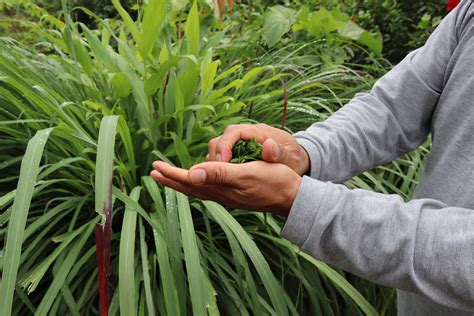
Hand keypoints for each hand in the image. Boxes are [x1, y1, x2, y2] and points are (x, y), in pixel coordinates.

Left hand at [150, 160, 301, 215]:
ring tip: (171, 176)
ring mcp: (229, 196)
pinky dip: (199, 184)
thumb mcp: (246, 174)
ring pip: (199, 189)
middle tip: (154, 173)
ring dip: (183, 182)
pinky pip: (210, 189)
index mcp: (221, 189)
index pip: (190, 181)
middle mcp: (221, 195)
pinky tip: (200, 182)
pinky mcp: (236, 194)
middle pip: (190, 188)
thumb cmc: (273, 182)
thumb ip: (219, 173)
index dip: (172, 174)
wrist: (292, 196)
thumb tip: (192, 174)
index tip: (155, 167)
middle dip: (172, 180)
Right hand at [207, 123, 309, 175]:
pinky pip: (222, 156)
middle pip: (222, 139)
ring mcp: (240, 144)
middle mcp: (246, 135)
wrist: (296, 161)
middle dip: (216, 155)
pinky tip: (219, 179)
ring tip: (215, 178)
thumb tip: (268, 145)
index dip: (225, 145)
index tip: (223, 162)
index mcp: (258, 132)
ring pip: (218, 147)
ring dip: (214, 162)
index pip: (234, 132)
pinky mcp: (237, 152)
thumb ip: (280, 153)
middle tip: (216, 173)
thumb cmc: (294, 159)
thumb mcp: (291, 158)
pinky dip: (218, 166)